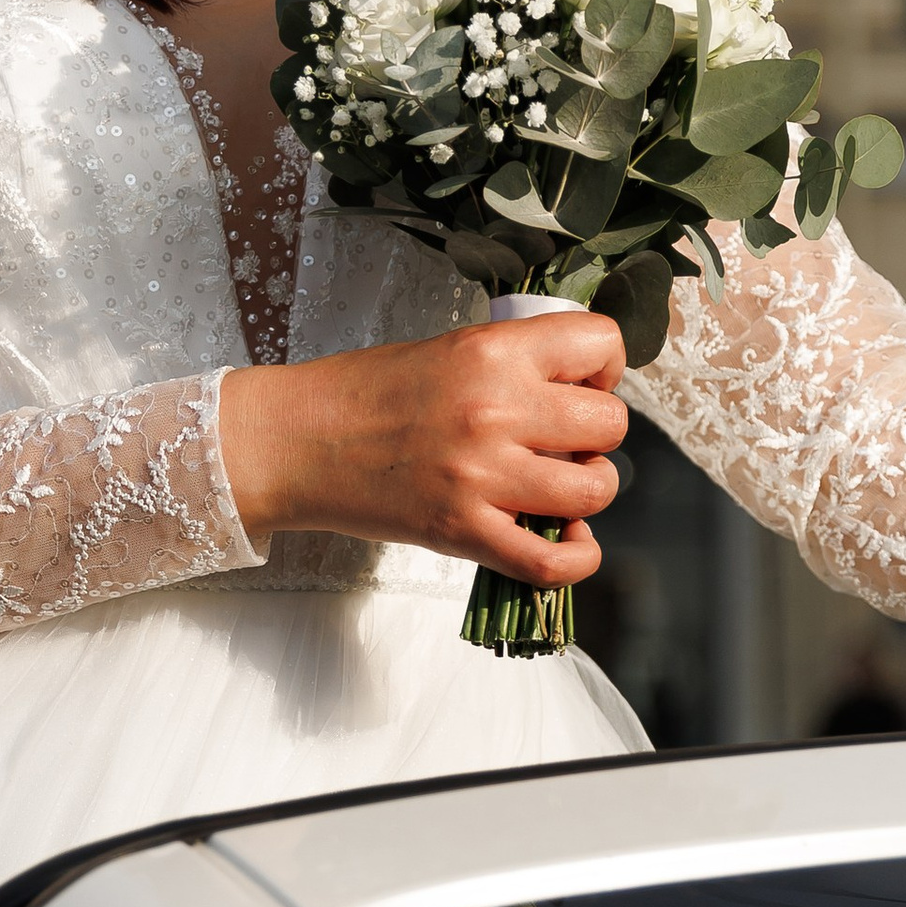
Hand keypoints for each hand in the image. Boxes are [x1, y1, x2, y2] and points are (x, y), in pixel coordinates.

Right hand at [217, 314, 627, 584]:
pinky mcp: (463, 532)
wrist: (296, 440)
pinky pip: (552, 562)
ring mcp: (482, 475)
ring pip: (595, 490)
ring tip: (555, 485)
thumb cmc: (363, 392)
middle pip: (609, 425)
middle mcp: (496, 409)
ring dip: (587, 491)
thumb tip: (577, 391)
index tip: (581, 386)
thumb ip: (513, 366)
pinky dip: (577, 559)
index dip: (604, 369)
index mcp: (493, 352)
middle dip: (596, 435)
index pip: (601, 344)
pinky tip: (569, 542)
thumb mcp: (447, 351)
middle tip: (562, 442)